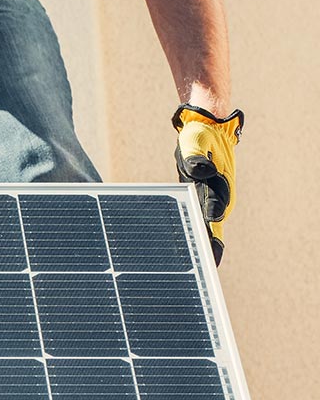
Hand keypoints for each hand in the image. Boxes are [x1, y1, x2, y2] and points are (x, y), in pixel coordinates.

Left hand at [172, 104, 242, 265]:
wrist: (207, 128)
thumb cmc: (201, 135)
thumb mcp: (196, 142)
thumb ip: (196, 158)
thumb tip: (200, 172)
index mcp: (219, 190)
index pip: (213, 220)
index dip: (210, 239)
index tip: (209, 256)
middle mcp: (217, 199)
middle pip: (210, 229)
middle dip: (206, 251)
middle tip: (200, 272)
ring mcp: (209, 199)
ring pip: (202, 225)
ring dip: (198, 243)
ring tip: (189, 266)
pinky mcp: (200, 196)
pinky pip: (194, 216)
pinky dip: (189, 229)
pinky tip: (180, 246)